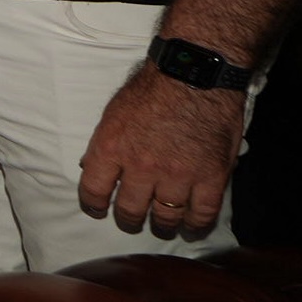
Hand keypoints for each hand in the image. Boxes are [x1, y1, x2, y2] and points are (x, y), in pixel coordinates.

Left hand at [77, 68, 244, 236]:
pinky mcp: (210, 178)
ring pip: (166, 217)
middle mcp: (141, 168)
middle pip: (130, 210)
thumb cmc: (153, 86)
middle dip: (129, 219)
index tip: (98, 210)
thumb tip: (91, 166)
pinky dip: (196, 225)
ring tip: (163, 226)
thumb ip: (105, 143)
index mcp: (111, 150)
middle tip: (133, 220)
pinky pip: (203, 214)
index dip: (93, 205)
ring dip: (162, 225)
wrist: (194, 73)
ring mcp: (177, 176)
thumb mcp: (114, 112)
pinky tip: (192, 227)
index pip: (93, 191)